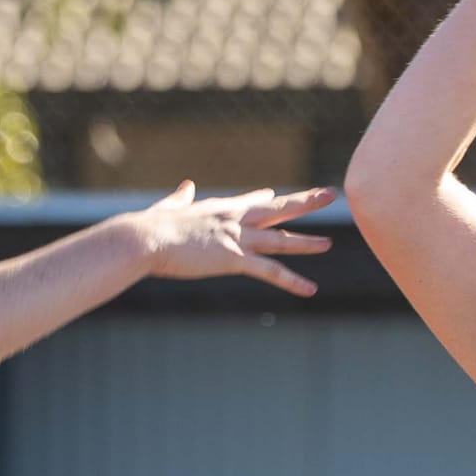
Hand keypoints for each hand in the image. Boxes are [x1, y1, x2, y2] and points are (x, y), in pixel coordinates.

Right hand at [128, 184, 334, 297]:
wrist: (144, 238)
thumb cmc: (150, 227)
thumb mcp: (168, 209)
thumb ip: (179, 199)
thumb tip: (184, 185)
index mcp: (219, 208)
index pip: (249, 201)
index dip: (265, 197)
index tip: (275, 193)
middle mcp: (234, 219)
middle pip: (278, 209)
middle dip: (306, 202)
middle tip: (330, 194)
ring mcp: (237, 238)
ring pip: (280, 239)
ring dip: (306, 242)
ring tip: (328, 243)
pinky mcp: (234, 259)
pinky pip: (270, 271)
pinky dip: (292, 281)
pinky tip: (309, 289)